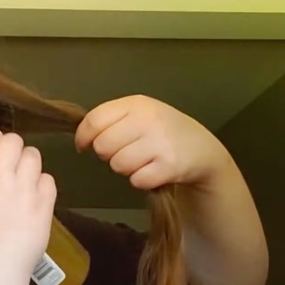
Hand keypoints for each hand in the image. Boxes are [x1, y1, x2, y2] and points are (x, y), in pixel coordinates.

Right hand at [0, 128, 56, 281]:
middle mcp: (0, 174)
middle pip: (13, 140)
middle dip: (10, 150)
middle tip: (7, 166)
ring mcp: (25, 188)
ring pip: (33, 156)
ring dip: (27, 164)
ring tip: (21, 181)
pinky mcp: (45, 204)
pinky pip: (48, 180)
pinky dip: (41, 185)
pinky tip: (33, 198)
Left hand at [75, 94, 231, 189]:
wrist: (202, 149)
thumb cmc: (162, 132)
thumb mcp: (139, 115)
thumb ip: (111, 120)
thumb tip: (82, 139)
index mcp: (136, 104)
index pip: (94, 120)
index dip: (83, 137)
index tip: (84, 145)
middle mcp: (148, 119)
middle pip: (103, 145)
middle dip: (108, 154)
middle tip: (125, 152)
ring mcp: (160, 142)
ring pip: (118, 165)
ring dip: (126, 168)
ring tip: (142, 161)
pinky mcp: (170, 165)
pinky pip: (137, 180)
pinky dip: (141, 180)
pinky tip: (153, 171)